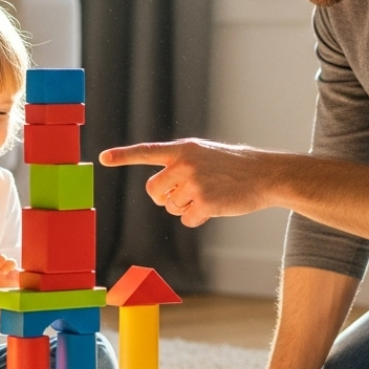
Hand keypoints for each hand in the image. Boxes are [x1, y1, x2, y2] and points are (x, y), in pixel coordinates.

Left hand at [99, 139, 272, 227]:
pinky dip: (198, 218)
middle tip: (186, 194)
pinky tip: (215, 206)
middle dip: (165, 197)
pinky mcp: (204, 203)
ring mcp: (194, 184)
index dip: (123, 156)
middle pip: (154, 191)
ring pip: (171, 207)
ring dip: (186, 207)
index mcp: (182, 149)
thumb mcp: (204, 154)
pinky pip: (187, 219)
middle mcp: (184, 164)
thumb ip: (180, 164)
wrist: (265, 174)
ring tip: (208, 194)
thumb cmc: (233, 165)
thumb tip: (159, 193)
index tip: (103, 158)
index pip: (146, 152)